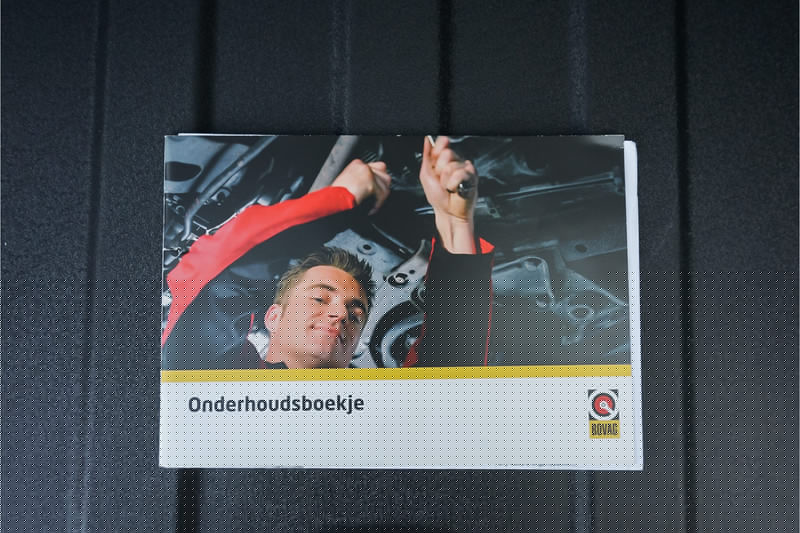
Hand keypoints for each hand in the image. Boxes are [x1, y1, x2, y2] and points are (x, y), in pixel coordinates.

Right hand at [331, 159, 391, 214]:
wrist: (332, 200)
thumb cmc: (335, 196)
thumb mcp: (347, 181)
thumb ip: (359, 180)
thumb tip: (371, 188)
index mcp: (357, 164)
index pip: (376, 167)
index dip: (377, 180)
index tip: (376, 190)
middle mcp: (363, 166)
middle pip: (383, 172)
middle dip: (383, 185)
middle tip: (378, 197)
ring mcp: (368, 174)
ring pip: (385, 185)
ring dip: (381, 198)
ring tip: (374, 206)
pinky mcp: (371, 184)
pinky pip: (382, 195)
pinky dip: (378, 204)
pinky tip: (372, 210)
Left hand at [420, 137, 477, 252]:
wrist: (447, 212)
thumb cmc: (438, 197)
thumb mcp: (426, 174)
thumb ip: (427, 156)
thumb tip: (427, 140)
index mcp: (444, 160)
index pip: (443, 143)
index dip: (437, 149)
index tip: (434, 160)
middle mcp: (456, 162)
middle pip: (447, 153)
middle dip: (439, 169)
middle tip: (441, 180)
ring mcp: (465, 168)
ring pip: (452, 165)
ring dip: (446, 180)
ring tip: (448, 187)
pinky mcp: (472, 176)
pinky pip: (460, 174)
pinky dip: (453, 184)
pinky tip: (455, 189)